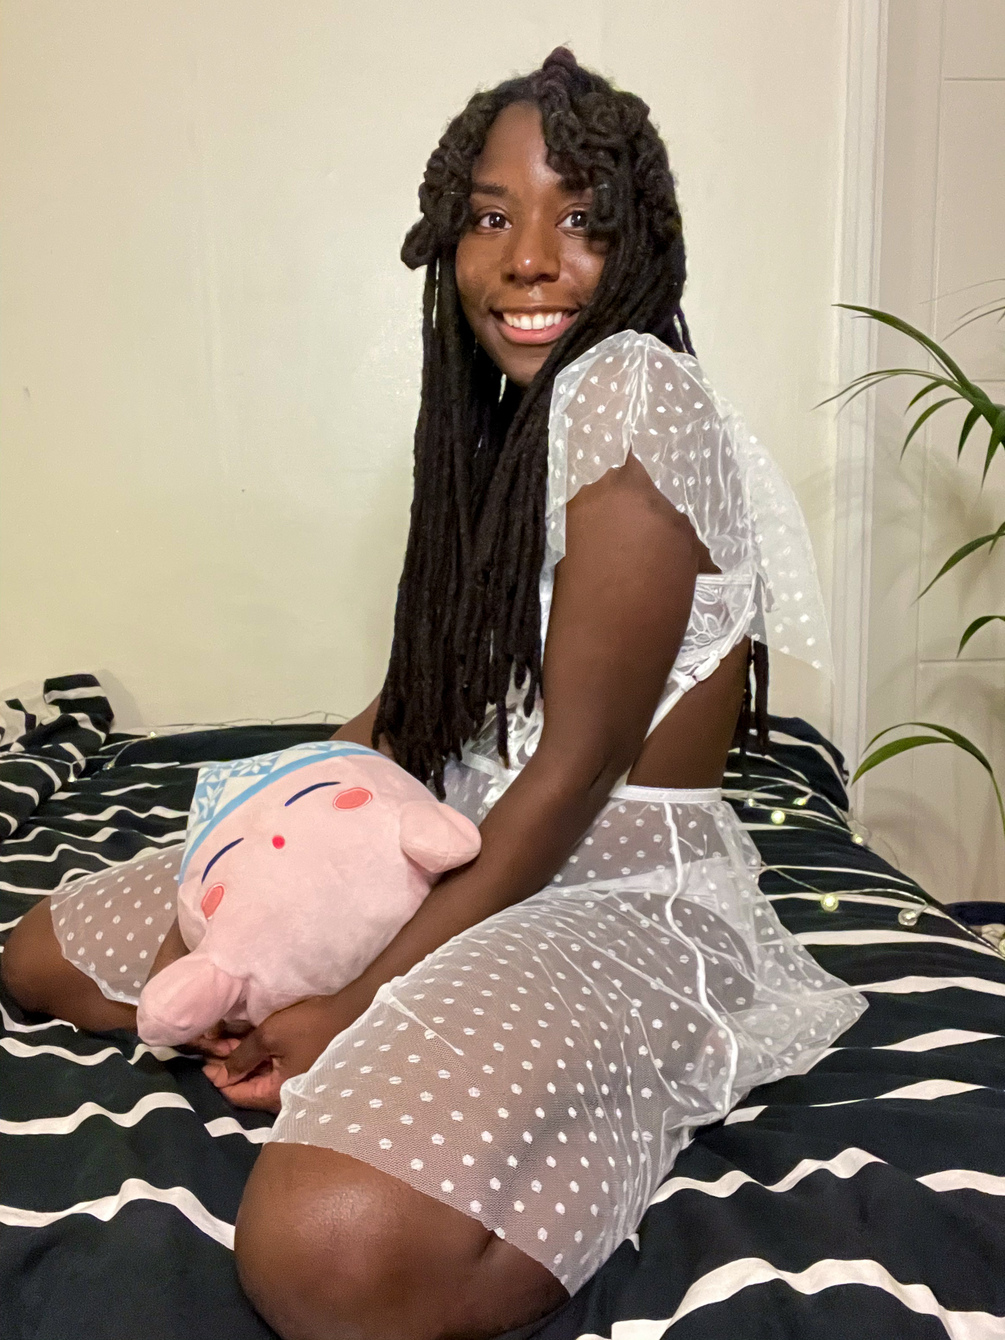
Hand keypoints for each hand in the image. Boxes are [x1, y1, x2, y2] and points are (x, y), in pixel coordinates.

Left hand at [202, 985, 370, 1111]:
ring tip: (218, 1037)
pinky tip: (240, 1039)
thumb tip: (220, 1076)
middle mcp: (283, 1093)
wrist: (351, 1010)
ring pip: (255, 1074)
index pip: (235, 1094)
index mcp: (276, 1093)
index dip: (214, 1076)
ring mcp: (290, 1080)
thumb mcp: (270, 1035)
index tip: (199, 1058)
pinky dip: (253, 1055)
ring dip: (237, 1058)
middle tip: (205, 1043)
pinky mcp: (296, 1067)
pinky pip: (268, 1066)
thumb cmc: (311, 1024)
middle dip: (224, 1065)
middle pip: (244, 1085)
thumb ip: (241, 1057)